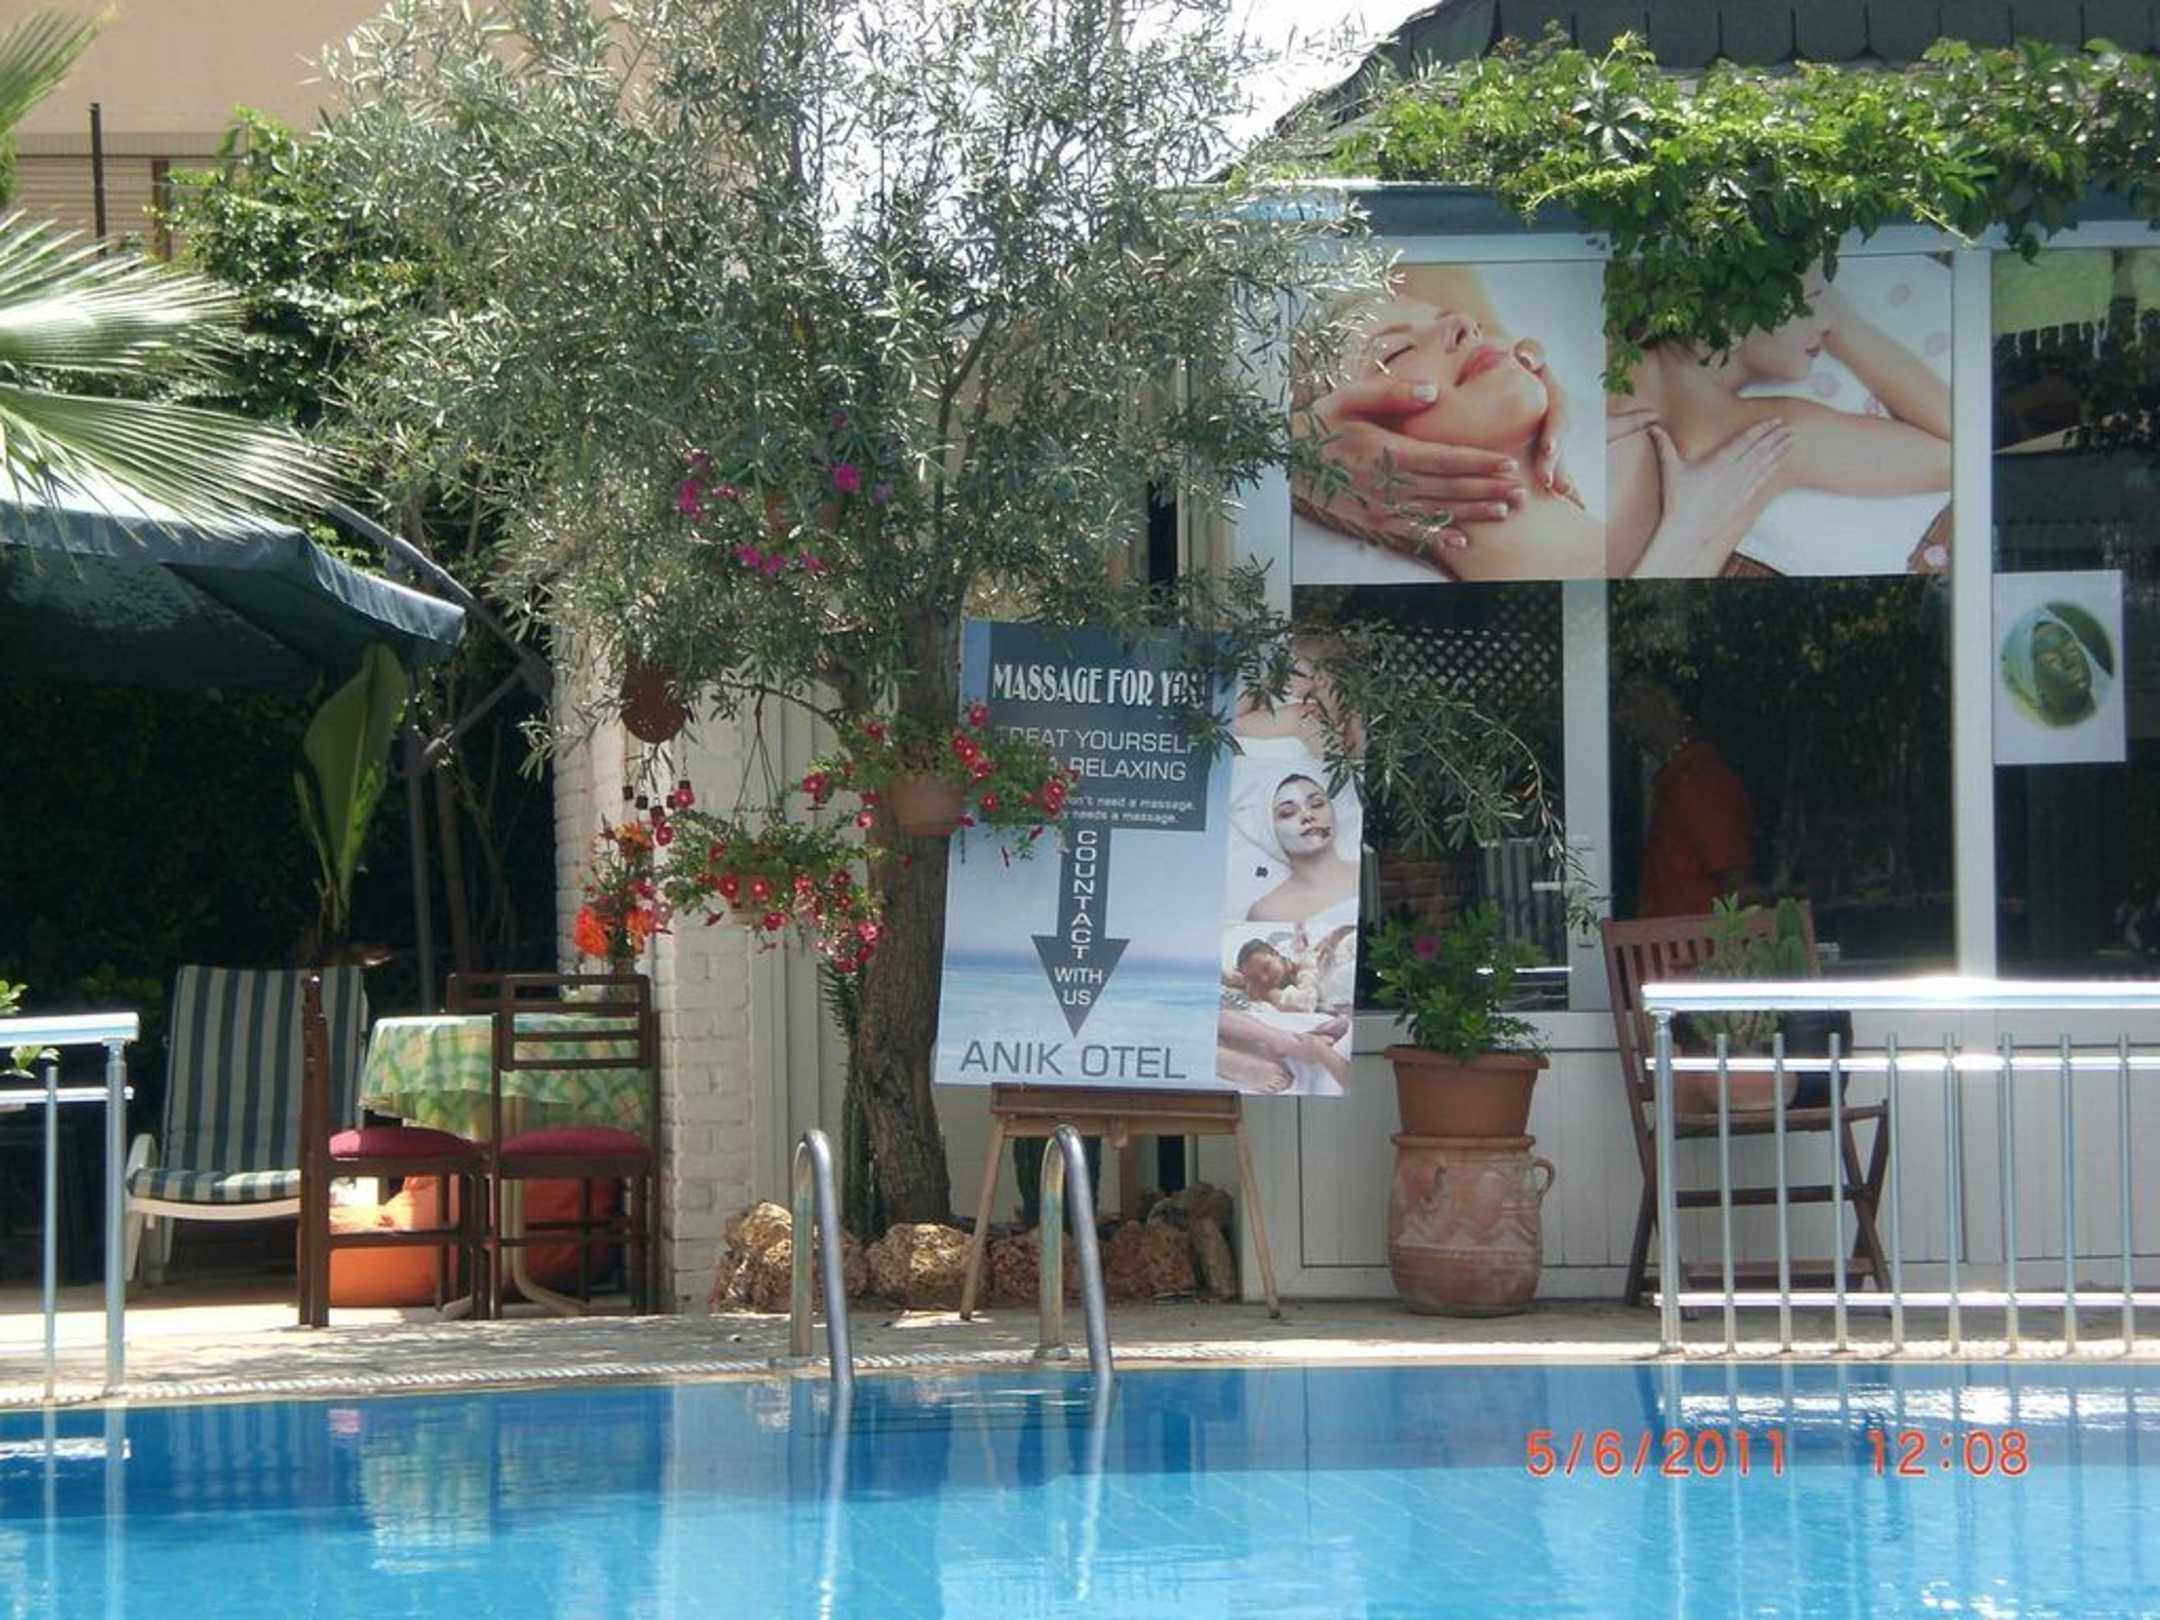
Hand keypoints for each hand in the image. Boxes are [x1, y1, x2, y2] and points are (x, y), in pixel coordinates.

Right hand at [1297, 373, 1525, 565]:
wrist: (1285, 461)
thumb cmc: (1320, 424)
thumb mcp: (1350, 398)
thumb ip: (1392, 392)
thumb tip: (1433, 392)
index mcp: (1388, 450)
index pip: (1445, 458)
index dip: (1480, 462)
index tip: (1508, 464)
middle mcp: (1388, 483)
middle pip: (1449, 488)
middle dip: (1488, 490)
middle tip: (1522, 492)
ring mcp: (1380, 506)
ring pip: (1437, 511)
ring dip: (1474, 512)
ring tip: (1506, 511)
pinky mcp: (1372, 520)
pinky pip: (1412, 530)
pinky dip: (1439, 535)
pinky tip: (1464, 539)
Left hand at [1512, 339, 1577, 504]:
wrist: (1495, 372)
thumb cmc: (1505, 360)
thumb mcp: (1519, 352)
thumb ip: (1530, 352)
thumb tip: (1526, 360)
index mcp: (1552, 393)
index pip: (1559, 411)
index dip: (1556, 431)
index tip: (1548, 449)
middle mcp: (1554, 416)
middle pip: (1560, 442)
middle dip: (1555, 463)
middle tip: (1548, 483)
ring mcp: (1550, 434)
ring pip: (1559, 458)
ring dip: (1560, 478)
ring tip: (1559, 497)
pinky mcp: (1542, 451)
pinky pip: (1555, 471)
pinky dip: (1565, 490)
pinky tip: (1573, 508)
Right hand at [1631, 419, 1791, 577]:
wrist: (1686, 530)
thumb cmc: (1678, 499)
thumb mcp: (1670, 470)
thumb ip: (1664, 445)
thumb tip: (1652, 426)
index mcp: (1718, 461)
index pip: (1745, 440)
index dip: (1761, 429)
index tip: (1774, 420)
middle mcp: (1733, 472)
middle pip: (1760, 449)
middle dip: (1775, 437)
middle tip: (1789, 426)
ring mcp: (1740, 486)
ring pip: (1764, 463)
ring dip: (1779, 450)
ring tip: (1791, 440)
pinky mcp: (1743, 499)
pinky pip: (1761, 480)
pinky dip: (1772, 469)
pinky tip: (1778, 462)